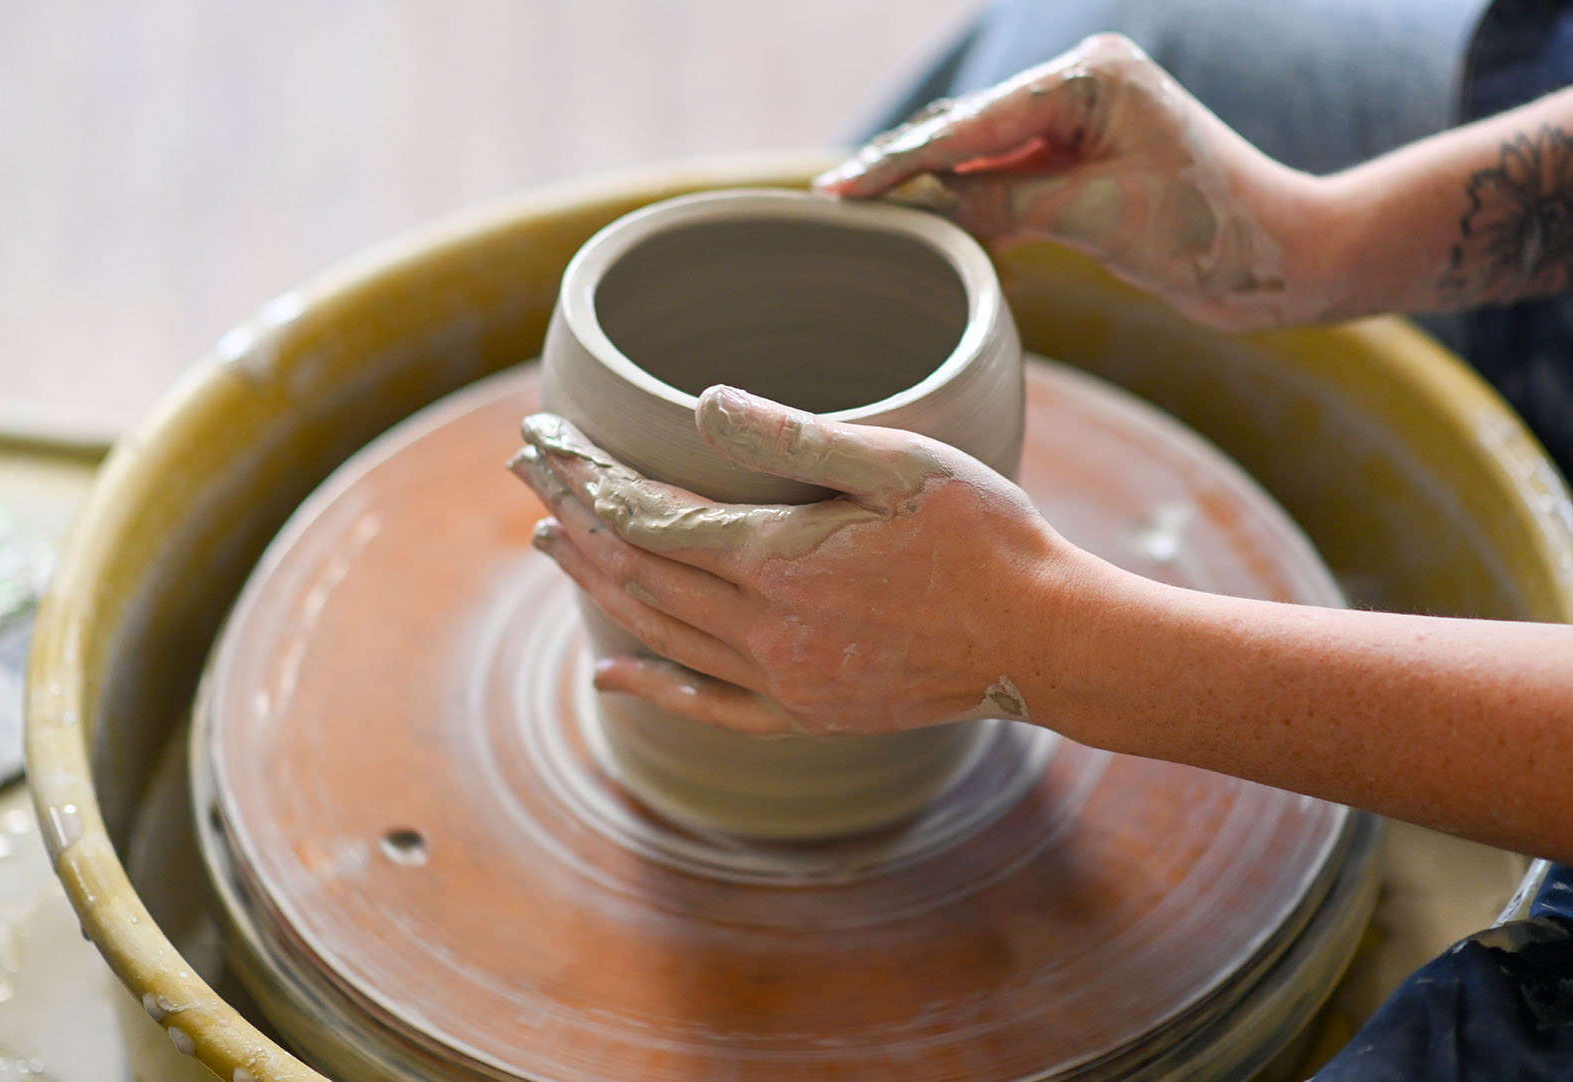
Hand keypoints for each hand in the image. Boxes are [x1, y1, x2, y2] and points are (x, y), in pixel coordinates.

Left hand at [508, 386, 1080, 735]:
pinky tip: (609, 673)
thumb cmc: (985, 536)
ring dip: (597, 585)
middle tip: (525, 474)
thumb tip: (700, 403)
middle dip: (575, 517)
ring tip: (548, 542)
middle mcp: (763, 629)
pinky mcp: (807, 713)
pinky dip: (652, 687)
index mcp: (777, 560)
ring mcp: (782, 680)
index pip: (651, 515)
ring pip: (660, 631)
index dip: (591, 475)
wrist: (1047, 640)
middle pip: (639, 570)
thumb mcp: (899, 462)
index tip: (545, 439)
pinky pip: (707, 705)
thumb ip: (794, 437)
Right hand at [815, 34, 1329, 331]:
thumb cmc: (1207, 232)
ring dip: (933, 184)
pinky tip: (932, 223)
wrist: (1278, 260)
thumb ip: (1007, 202)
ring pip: (985, 152)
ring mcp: (1086, 122)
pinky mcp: (1089, 161)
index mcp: (1092, 77)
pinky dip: (974, 202)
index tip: (841, 187)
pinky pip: (1011, 176)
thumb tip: (930, 201)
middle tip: (834, 198)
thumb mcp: (1095, 218)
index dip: (903, 159)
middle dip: (905, 164)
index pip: (975, 122)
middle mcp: (1085, 84)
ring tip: (864, 211)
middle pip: (971, 127)